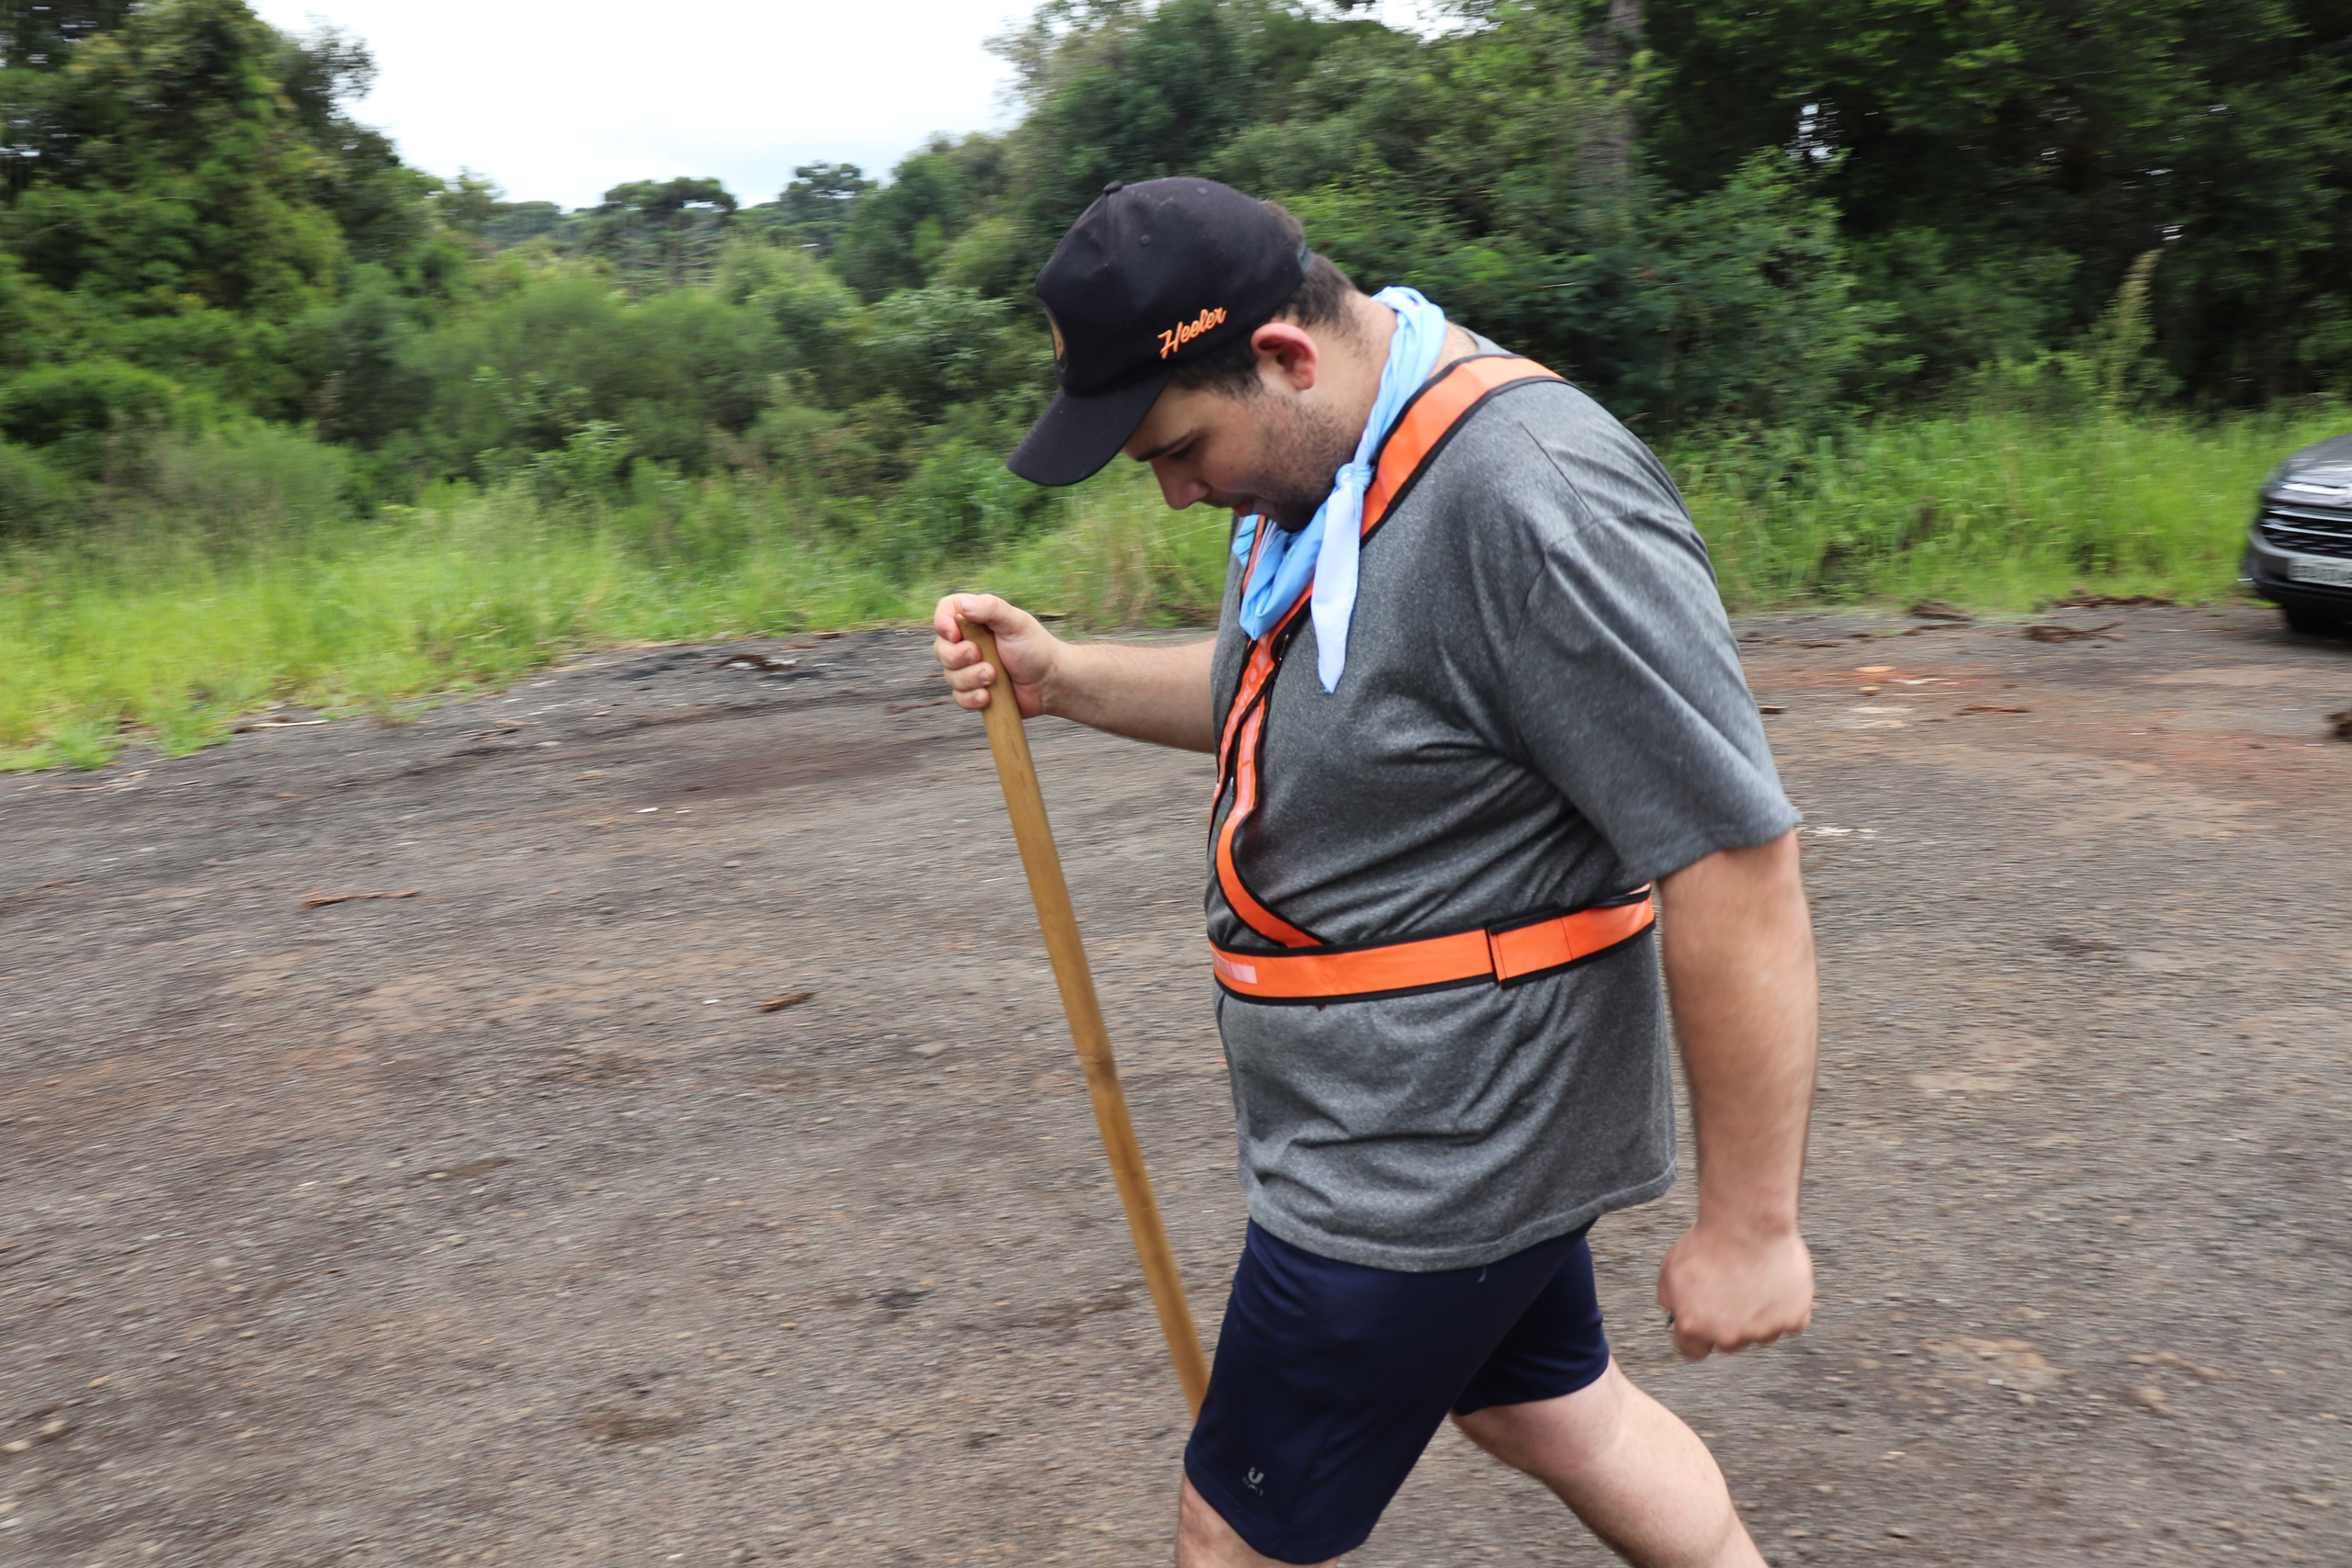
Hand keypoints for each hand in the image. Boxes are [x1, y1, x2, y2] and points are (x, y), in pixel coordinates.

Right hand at [932, 593, 1061, 718]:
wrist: (1050, 683)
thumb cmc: (1036, 648)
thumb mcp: (1016, 623)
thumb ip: (991, 609)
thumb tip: (963, 605)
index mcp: (976, 620)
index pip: (945, 612)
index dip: (942, 622)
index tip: (954, 634)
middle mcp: (968, 642)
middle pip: (941, 648)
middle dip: (958, 657)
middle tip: (981, 657)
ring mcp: (969, 668)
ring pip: (949, 676)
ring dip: (970, 678)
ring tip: (994, 677)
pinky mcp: (974, 690)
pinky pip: (958, 697)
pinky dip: (972, 698)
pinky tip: (988, 696)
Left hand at [1656, 1218, 1812, 1360]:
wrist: (1745, 1222)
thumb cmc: (1708, 1240)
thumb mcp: (1671, 1269)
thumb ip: (1671, 1299)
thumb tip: (1676, 1314)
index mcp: (1694, 1327)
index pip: (1693, 1352)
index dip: (1698, 1336)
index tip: (1705, 1322)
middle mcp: (1728, 1336)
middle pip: (1730, 1342)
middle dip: (1730, 1322)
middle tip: (1734, 1290)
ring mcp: (1763, 1331)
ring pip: (1763, 1334)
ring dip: (1760, 1316)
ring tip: (1757, 1281)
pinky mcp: (1793, 1319)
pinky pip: (1792, 1321)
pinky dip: (1788, 1306)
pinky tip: (1779, 1282)